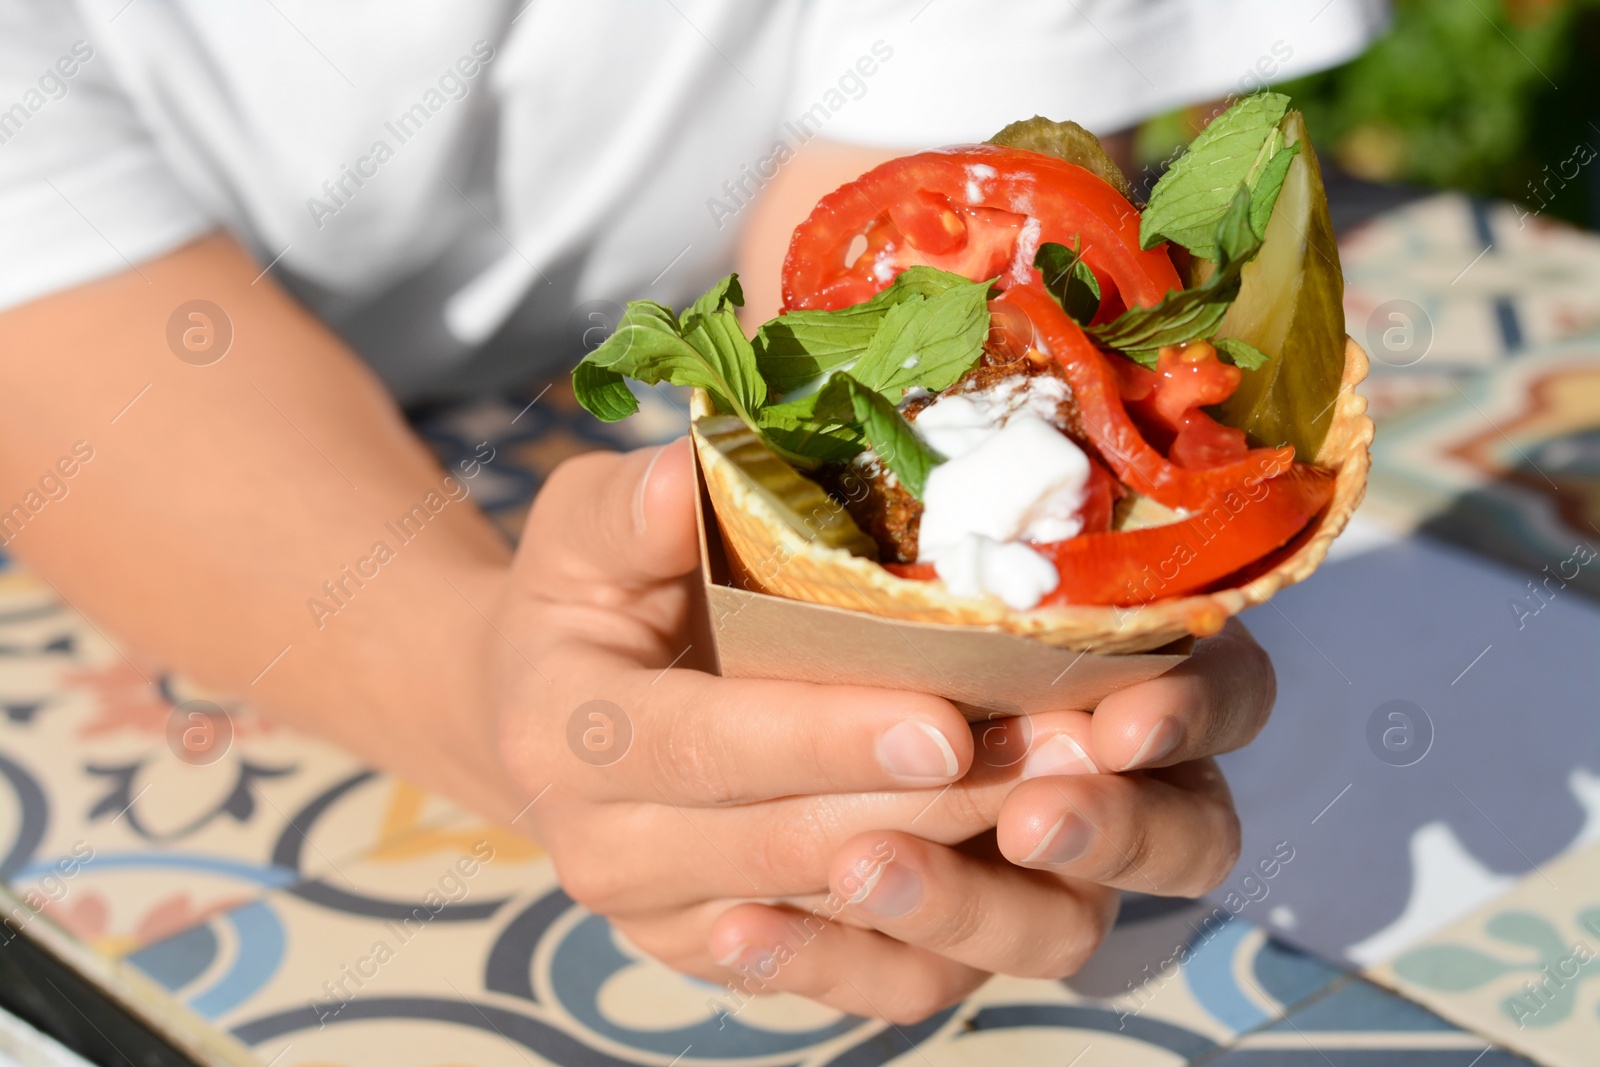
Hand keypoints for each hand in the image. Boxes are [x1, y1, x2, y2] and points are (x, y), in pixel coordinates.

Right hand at [495, 438, 1273, 1022]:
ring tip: (1068, 802)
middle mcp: (603, 850)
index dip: (824, 736)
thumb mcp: (580, 533)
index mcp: (566, 734)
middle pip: (786, 844)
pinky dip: (931, 943)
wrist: (537, 716)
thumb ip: (634, 509)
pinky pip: (842, 983)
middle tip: (1064, 755)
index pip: (706, 744)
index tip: (947, 719)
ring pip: (832, 920)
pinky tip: (1011, 880)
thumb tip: (696, 469)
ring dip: (959, 871)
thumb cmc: (578, 603)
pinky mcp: (721, 962)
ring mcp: (665, 922)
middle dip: (932, 805)